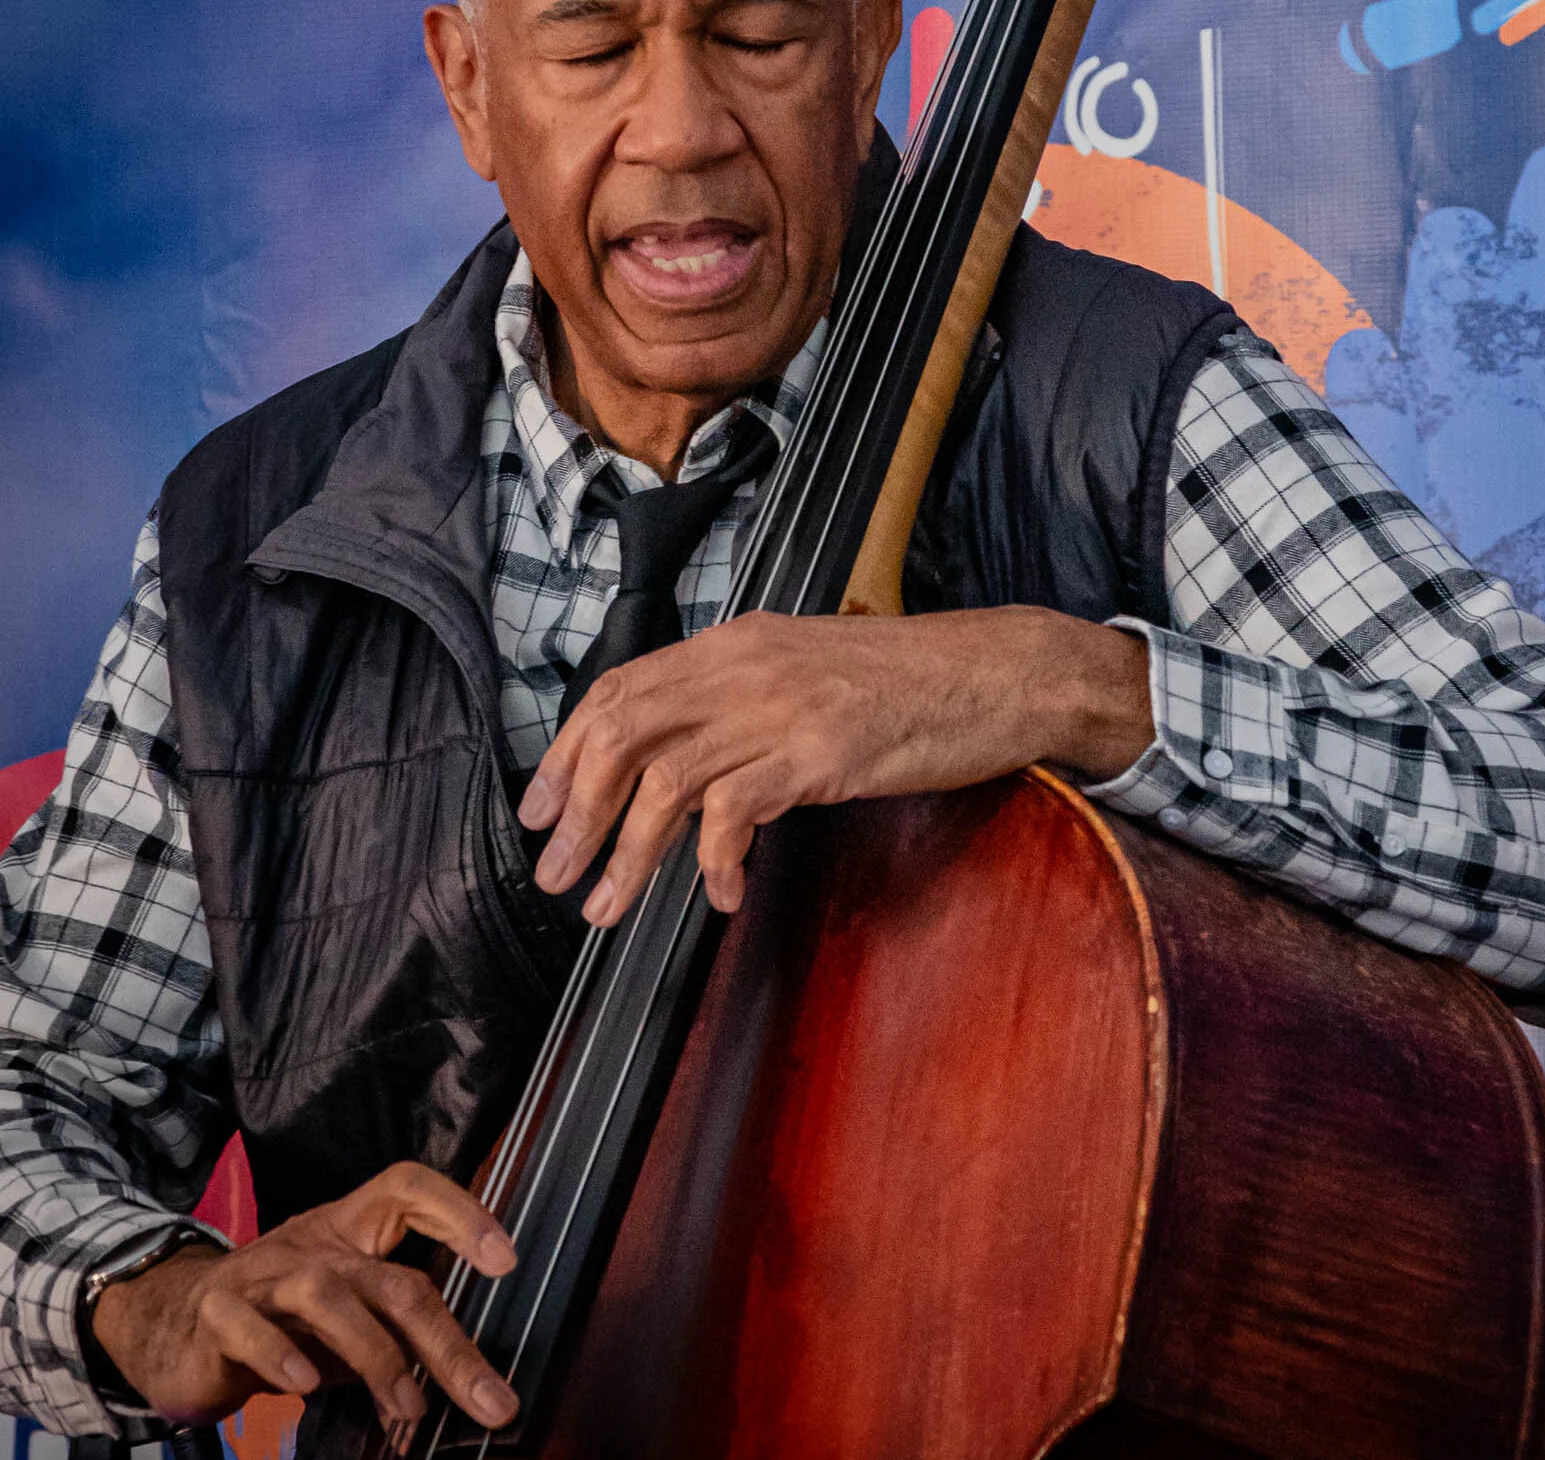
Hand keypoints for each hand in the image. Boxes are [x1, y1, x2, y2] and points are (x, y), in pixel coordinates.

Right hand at [89, 1161, 518, 1436]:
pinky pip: (253, 1328)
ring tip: (408, 1404)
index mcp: (352, 1230)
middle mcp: (315, 1244)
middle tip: (488, 1397)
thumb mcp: (346, 1318)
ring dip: (376, 1354)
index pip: (410, 1190)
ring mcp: (264, 1274)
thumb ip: (395, 1334)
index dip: (460, 1211)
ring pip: (331, 1296)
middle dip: (446, 1342)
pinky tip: (306, 1386)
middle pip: (392, 1280)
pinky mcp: (217, 1312)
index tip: (506, 1259)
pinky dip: (282, 1354)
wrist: (171, 1322)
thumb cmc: (279, 1320)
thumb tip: (465, 1381)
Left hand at [519, 605, 1153, 922]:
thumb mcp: (810, 670)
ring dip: (625, 852)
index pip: (619, 688)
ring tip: (608, 905)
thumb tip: (683, 757)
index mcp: (737, 643)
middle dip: (575, 810)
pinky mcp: (821, 753)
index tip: (541, 808)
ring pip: (665, 779)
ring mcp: (782, 707)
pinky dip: (712, 861)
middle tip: (555, 872)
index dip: (566, 752)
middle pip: (623, 731)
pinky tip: (718, 893)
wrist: (998, 672)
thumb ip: (744, 697)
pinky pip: (736, 811)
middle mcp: (746, 667)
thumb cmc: (913, 680)